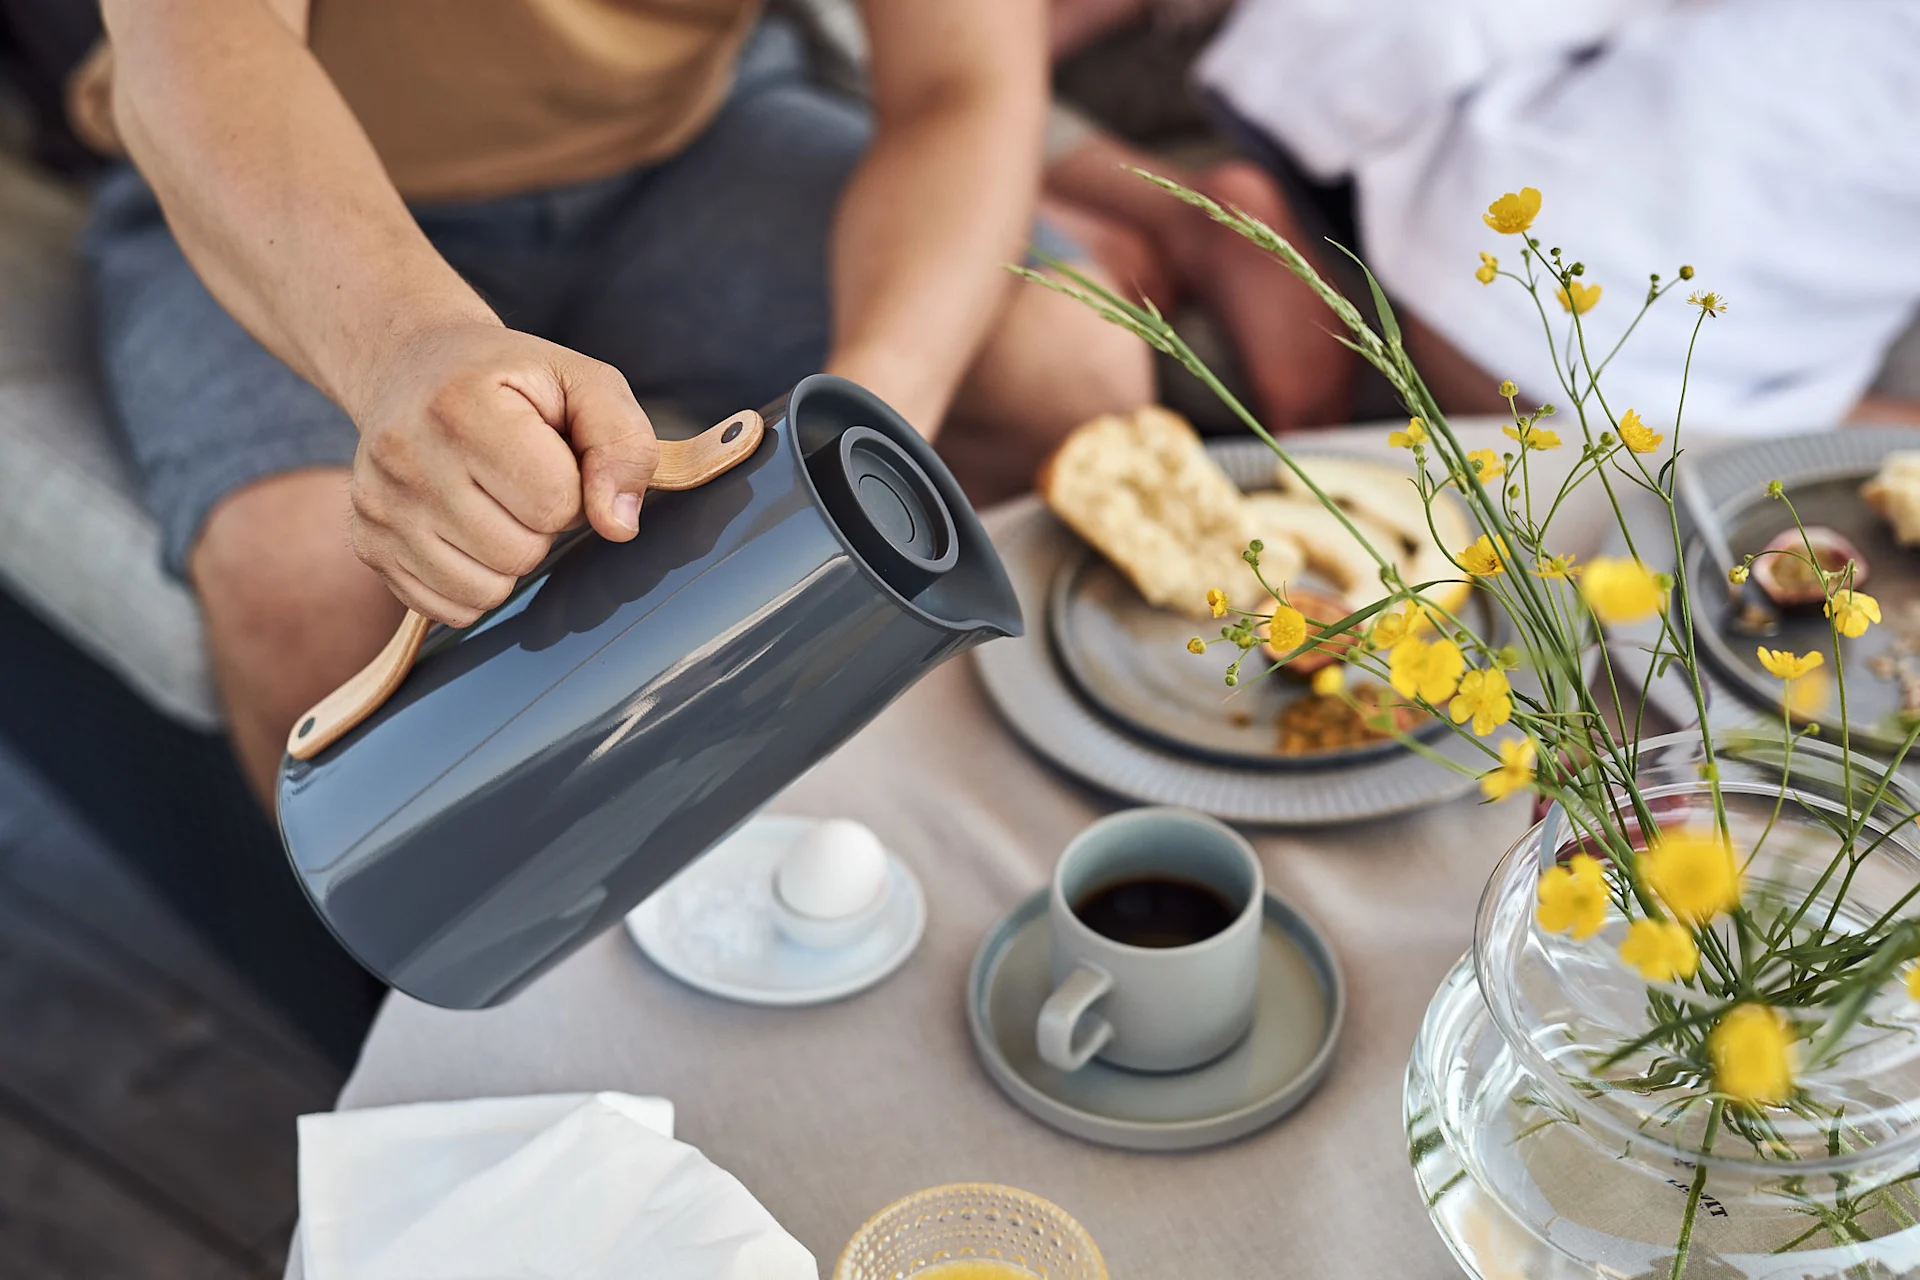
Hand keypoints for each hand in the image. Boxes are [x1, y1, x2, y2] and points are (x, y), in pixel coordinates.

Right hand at [346, 323, 657, 624]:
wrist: (413, 366)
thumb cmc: (509, 380)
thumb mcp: (582, 382)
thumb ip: (622, 443)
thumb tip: (618, 526)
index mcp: (459, 404)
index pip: (554, 500)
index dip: (572, 485)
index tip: (550, 452)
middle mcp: (404, 456)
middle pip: (521, 552)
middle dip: (540, 523)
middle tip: (519, 477)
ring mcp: (379, 507)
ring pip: (487, 591)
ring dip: (509, 556)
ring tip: (492, 500)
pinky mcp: (368, 545)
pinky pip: (451, 609)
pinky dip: (474, 581)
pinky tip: (465, 529)